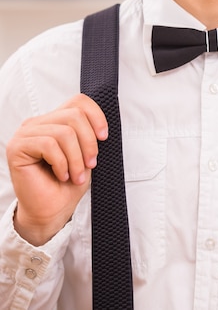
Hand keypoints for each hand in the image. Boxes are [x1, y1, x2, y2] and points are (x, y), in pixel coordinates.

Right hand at [6, 93, 107, 245]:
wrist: (51, 211)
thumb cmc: (68, 184)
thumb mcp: (84, 153)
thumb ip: (87, 133)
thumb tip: (100, 123)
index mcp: (53, 120)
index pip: (78, 101)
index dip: (96, 116)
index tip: (104, 137)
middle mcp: (37, 123)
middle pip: (74, 115)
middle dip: (88, 142)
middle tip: (90, 164)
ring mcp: (25, 133)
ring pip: (64, 132)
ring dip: (76, 158)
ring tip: (76, 175)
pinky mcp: (17, 147)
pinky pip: (49, 144)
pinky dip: (61, 163)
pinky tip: (61, 175)